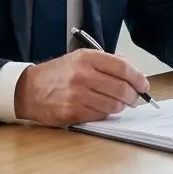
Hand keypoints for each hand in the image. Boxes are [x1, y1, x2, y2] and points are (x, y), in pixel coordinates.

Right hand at [15, 49, 150, 125]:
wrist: (28, 89)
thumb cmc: (57, 74)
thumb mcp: (79, 58)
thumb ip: (105, 62)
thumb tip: (131, 72)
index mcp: (86, 58)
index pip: (122, 67)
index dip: (137, 78)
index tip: (144, 85)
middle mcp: (82, 75)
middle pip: (121, 88)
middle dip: (133, 96)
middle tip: (134, 98)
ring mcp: (77, 95)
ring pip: (113, 105)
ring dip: (120, 106)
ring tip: (119, 104)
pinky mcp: (72, 112)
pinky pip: (99, 115)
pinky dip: (105, 113)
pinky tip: (102, 109)